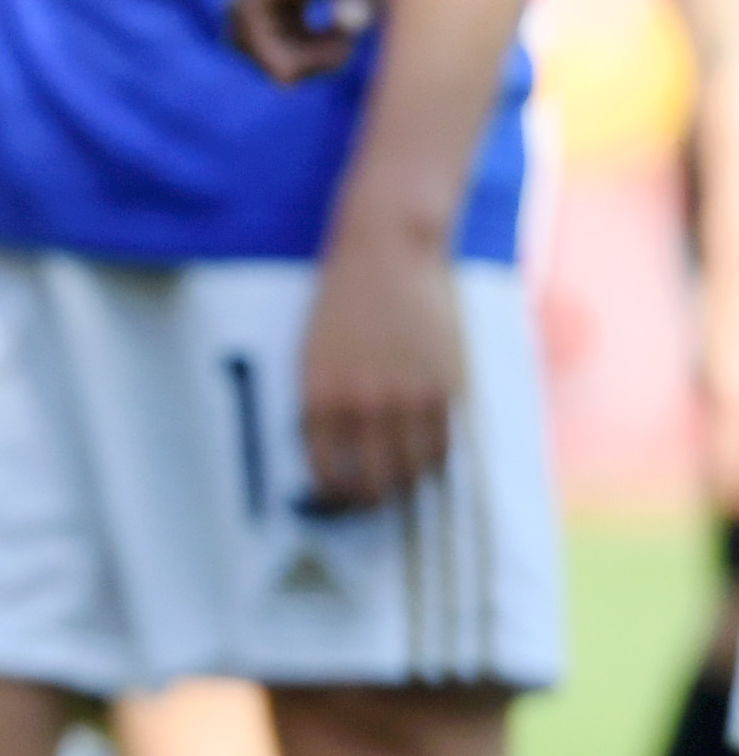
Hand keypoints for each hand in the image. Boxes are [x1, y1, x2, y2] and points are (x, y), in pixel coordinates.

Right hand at [228, 0, 436, 85]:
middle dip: (277, 58)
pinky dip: (305, 37)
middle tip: (339, 54)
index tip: (330, 57)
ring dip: (292, 51)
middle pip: (240, 25)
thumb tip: (352, 29)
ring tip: (346, 46)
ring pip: (261, 25)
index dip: (268, 50)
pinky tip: (346, 31)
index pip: (244, 11)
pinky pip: (285, 15)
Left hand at [297, 229, 463, 509]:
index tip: (333, 501)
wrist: (386, 253)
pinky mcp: (444, 388)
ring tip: (396, 483)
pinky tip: (422, 459)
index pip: (324, 470)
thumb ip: (318, 404)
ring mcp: (407, 397)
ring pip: (411, 473)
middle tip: (368, 501)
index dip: (330, 496)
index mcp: (319, 392)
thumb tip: (328, 457)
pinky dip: (432, 463)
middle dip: (368, 501)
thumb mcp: (311, 353)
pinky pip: (442, 447)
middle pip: (372, 482)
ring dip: (403, 486)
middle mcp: (362, 402)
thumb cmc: (341, 303)